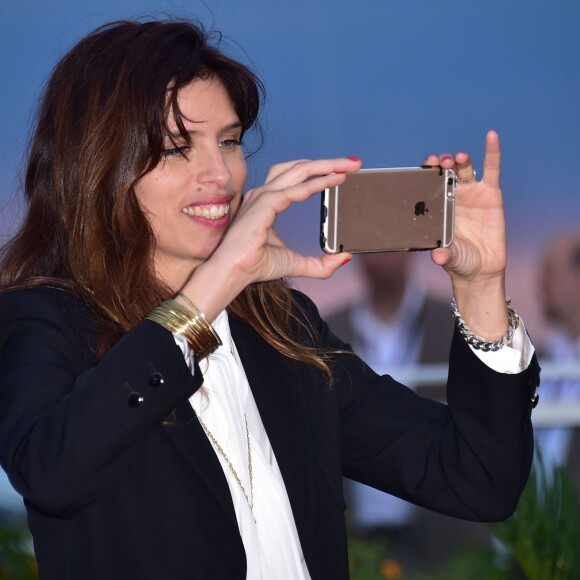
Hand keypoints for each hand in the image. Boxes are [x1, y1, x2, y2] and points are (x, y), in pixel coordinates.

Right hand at [182, 157, 359, 319]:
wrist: (233, 274)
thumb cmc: (255, 266)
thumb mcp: (296, 263)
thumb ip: (321, 264)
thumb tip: (345, 257)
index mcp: (268, 202)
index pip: (297, 178)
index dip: (321, 172)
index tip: (344, 172)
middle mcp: (264, 194)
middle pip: (299, 168)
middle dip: (328, 163)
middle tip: (353, 163)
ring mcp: (262, 197)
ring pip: (298, 171)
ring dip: (325, 166)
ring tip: (347, 167)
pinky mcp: (263, 205)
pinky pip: (293, 190)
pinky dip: (315, 184)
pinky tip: (332, 181)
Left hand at [425, 131, 508, 338]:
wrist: (480, 269)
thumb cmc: (459, 261)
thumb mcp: (450, 257)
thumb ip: (446, 254)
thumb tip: (439, 257)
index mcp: (435, 207)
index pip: (427, 184)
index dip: (425, 172)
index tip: (424, 166)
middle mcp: (451, 196)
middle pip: (443, 173)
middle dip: (440, 165)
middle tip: (439, 162)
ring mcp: (470, 193)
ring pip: (463, 169)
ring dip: (459, 160)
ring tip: (457, 158)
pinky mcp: (490, 193)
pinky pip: (492, 169)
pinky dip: (492, 151)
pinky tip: (491, 136)